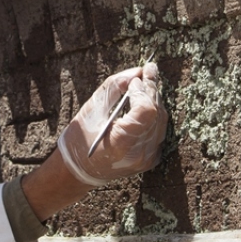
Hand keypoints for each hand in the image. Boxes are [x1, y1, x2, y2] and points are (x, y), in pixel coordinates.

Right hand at [56, 62, 166, 185]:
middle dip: (151, 89)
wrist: (79, 171)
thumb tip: (137, 71)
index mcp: (121, 143)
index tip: (137, 78)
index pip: (146, 111)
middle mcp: (138, 154)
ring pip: (161, 121)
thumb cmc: (80, 138)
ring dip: (154, 100)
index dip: (144, 91)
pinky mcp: (150, 159)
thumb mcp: (92, 109)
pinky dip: (154, 115)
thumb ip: (115, 88)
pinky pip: (159, 131)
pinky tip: (145, 103)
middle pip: (156, 114)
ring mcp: (146, 159)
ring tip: (146, 84)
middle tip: (148, 70)